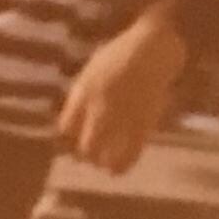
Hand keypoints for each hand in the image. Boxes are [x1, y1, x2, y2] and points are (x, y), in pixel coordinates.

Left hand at [58, 4, 188, 174]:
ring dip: (102, 162)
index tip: (72, 144)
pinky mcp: (143, 125)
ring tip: (104, 163)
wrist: (151, 49)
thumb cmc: (119, 55)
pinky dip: (122, 165)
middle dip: (85, 156)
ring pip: (105, 155)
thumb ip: (82, 96)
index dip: (68, 140)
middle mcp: (98, 107)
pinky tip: (118, 169)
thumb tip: (75, 121)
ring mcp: (121, 118)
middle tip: (89, 157)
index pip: (67, 127)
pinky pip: (130, 154)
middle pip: (84, 145)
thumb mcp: (91, 72)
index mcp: (83, 92)